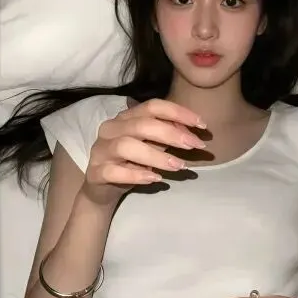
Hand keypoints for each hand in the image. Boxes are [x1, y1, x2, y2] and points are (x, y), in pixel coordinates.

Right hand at [81, 98, 206, 207]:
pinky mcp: (96, 172)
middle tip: (194, 146)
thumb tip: (192, 131)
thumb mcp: (153, 147)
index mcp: (126, 118)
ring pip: (126, 146)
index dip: (177, 112)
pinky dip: (136, 174)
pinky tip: (155, 179)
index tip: (201, 124)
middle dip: (171, 134)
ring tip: (178, 166)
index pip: (152, 107)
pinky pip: (113, 171)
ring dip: (156, 155)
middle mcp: (111, 129)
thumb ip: (168, 136)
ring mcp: (101, 150)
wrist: (103, 190)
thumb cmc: (131, 163)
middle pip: (141, 124)